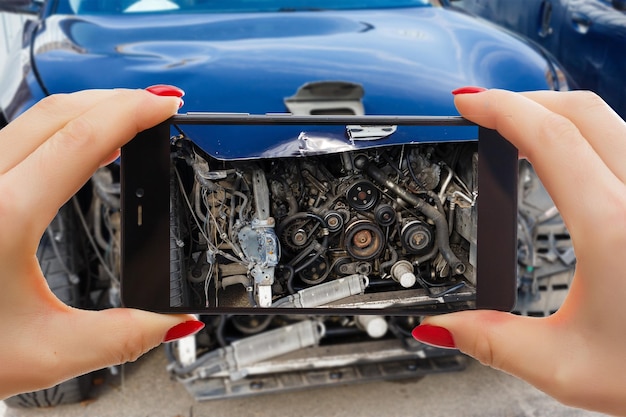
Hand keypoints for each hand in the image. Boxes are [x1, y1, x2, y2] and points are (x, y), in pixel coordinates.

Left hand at [0, 88, 201, 398]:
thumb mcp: (50, 352)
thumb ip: (125, 336)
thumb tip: (175, 319)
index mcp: (4, 216)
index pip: (82, 139)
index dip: (133, 113)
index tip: (167, 105)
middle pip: (56, 112)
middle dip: (115, 99)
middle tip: (157, 105)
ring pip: (30, 119)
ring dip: (86, 110)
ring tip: (126, 120)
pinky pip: (12, 137)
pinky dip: (56, 129)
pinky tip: (76, 146)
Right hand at [412, 89, 625, 415]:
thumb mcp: (565, 365)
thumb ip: (490, 340)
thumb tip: (442, 328)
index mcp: (615, 229)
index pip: (549, 139)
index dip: (501, 109)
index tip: (468, 104)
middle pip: (583, 112)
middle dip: (526, 101)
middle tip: (488, 113)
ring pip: (613, 121)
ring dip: (561, 115)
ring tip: (524, 132)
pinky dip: (593, 135)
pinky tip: (577, 159)